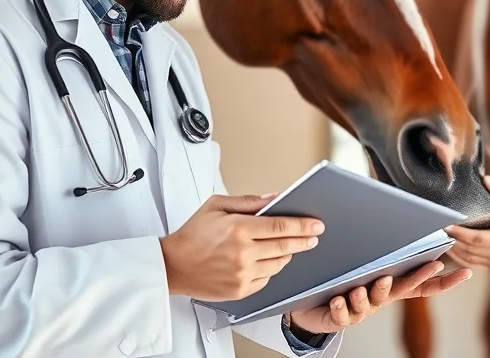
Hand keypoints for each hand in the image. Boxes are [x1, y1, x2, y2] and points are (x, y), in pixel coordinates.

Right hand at [160, 193, 324, 300]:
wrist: (173, 266)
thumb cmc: (193, 234)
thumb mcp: (217, 206)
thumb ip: (249, 201)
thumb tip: (275, 197)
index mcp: (238, 229)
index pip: (281, 226)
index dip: (302, 225)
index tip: (316, 224)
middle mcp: (242, 253)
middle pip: (285, 246)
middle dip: (304, 240)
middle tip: (314, 236)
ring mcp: (242, 274)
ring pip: (279, 264)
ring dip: (288, 254)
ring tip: (289, 247)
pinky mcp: (240, 290)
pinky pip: (267, 278)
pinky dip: (271, 268)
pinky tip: (267, 260)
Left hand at [285, 261, 471, 334]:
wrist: (309, 303)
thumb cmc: (340, 276)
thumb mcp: (362, 260)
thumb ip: (378, 246)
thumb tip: (393, 210)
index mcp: (390, 284)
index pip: (424, 285)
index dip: (446, 282)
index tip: (467, 273)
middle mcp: (379, 297)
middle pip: (402, 289)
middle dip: (418, 276)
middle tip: (432, 265)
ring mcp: (361, 309)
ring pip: (369, 302)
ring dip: (368, 294)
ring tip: (363, 286)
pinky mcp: (339, 317)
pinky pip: (342, 314)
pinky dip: (341, 306)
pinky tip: (337, 298)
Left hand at [444, 176, 489, 272]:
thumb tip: (486, 180)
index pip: (474, 239)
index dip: (457, 232)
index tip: (444, 223)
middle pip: (467, 251)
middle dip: (450, 241)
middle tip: (436, 229)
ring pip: (469, 260)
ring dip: (454, 250)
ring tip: (441, 237)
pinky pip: (476, 263)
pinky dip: (463, 256)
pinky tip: (455, 246)